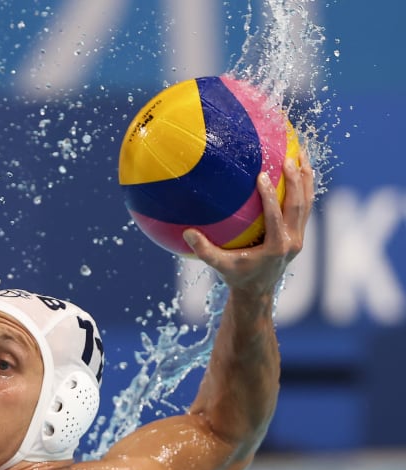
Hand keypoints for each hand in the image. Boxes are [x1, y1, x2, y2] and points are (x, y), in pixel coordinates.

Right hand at [183, 148, 314, 298]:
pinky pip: (304, 206)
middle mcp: (292, 241)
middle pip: (298, 206)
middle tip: (289, 157)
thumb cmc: (237, 277)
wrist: (257, 292)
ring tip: (302, 154)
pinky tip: (300, 169)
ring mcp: (298, 237)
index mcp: (276, 247)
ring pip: (307, 203)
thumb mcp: (220, 266)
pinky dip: (304, 187)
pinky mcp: (299, 234)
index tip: (262, 175)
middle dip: (296, 181)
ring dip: (306, 179)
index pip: (275, 217)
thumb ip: (205, 250)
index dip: (270, 196)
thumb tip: (186, 233)